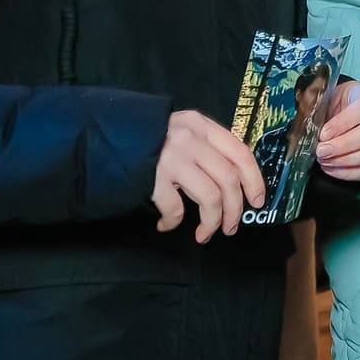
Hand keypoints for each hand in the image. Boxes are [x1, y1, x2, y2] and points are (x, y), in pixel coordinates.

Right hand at [152, 109, 266, 241]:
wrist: (102, 137)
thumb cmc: (146, 138)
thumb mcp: (180, 131)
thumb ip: (205, 146)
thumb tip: (235, 182)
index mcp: (201, 125)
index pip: (241, 153)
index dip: (254, 181)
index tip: (257, 203)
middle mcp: (190, 139)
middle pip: (229, 180)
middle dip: (234, 209)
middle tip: (231, 227)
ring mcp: (171, 158)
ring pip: (210, 197)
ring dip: (212, 222)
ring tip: (205, 234)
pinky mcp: (152, 178)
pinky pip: (175, 208)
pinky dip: (174, 222)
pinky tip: (167, 224)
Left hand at [315, 81, 359, 183]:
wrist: (329, 115)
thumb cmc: (324, 106)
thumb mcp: (317, 100)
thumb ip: (313, 108)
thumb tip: (307, 126)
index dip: (344, 122)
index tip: (323, 134)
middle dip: (344, 145)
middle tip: (321, 151)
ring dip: (347, 160)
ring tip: (324, 160)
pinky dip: (349, 172)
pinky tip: (331, 168)